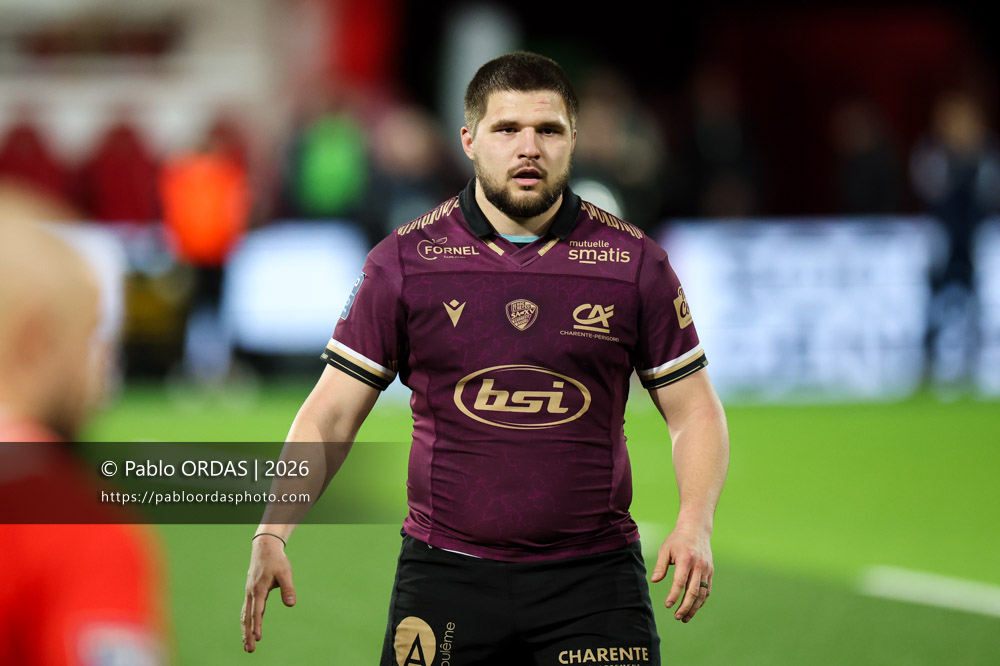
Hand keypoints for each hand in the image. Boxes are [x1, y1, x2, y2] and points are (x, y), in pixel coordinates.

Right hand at [242, 534, 295, 652]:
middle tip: (250, 650)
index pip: (258, 611)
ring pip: (245, 615)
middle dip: (248, 634)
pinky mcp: (251, 593)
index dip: (257, 625)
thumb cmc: (277, 561)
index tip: (258, 638)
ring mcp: (249, 593)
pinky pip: (246, 610)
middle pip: (247, 617)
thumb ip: (288, 589)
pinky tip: (248, 630)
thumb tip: (291, 605)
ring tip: (247, 646)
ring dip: (245, 630)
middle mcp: (251, 593)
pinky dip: (246, 621)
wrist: (264, 548)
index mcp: (259, 589)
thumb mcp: (285, 573)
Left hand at [650, 523, 712, 622]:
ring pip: (702, 594)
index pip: (680, 582)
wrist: (696, 529)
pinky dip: (701, 601)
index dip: (674, 595)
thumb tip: (654, 581)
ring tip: (685, 617)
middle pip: (693, 591)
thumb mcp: (665, 549)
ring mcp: (706, 569)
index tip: (668, 605)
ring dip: (694, 608)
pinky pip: (707, 590)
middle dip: (685, 607)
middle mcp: (698, 566)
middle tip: (677, 617)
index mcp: (686, 560)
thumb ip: (660, 566)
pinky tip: (694, 608)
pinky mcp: (710, 572)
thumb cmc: (677, 539)